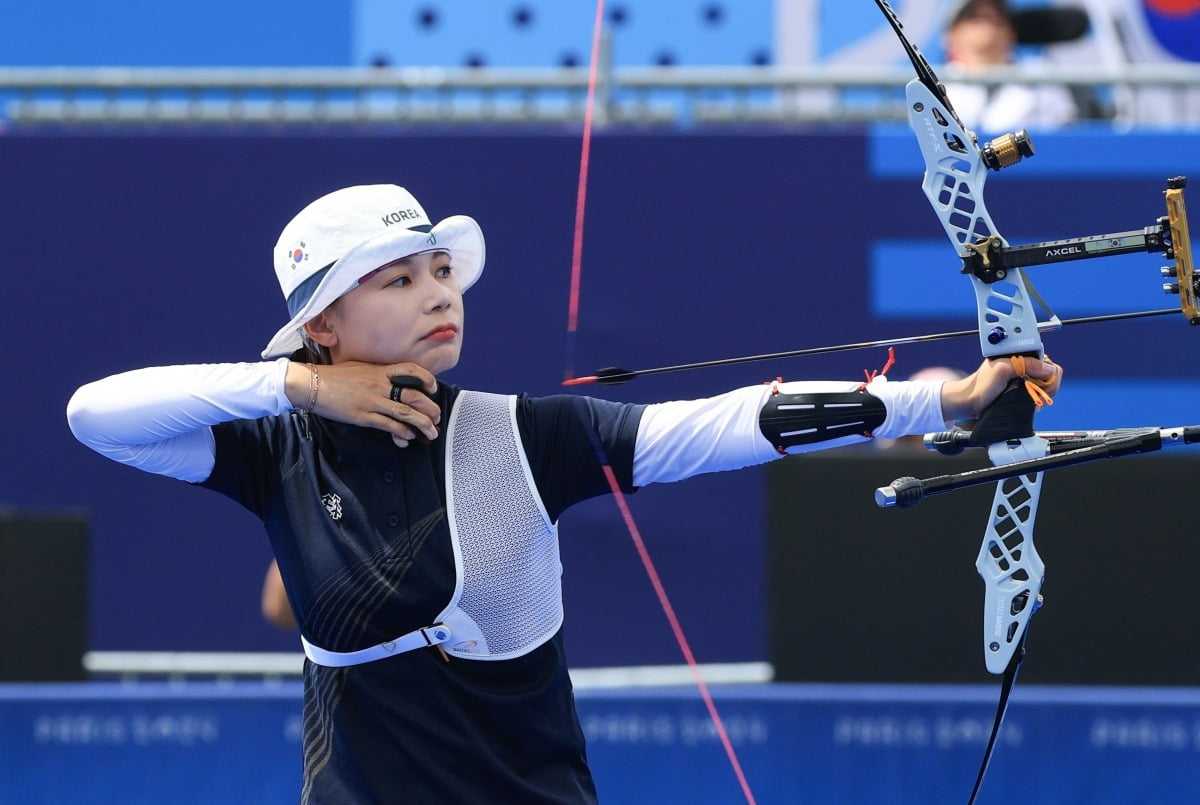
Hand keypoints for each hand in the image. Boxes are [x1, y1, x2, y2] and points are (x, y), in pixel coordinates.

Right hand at [285, 361, 440, 445]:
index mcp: (379, 370)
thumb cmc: (335, 376)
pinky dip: (401, 432)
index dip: (426, 378)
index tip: (433, 388)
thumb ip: (378, 374)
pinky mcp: (363, 416)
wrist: (312, 384)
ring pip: (405, 412)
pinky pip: (388, 425)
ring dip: (422, 424)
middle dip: (430, 408)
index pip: (410, 370)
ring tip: (431, 432)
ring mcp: (372, 401)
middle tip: (437, 418)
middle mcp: (379, 384)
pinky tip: (408, 437)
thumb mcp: (360, 368)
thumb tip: (393, 382)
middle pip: (413, 395)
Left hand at [940, 355, 1062, 420]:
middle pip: (1051, 373)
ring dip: (1042, 393)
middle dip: (1046, 386)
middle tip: (1033, 394)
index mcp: (1021, 354)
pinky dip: (1038, 398)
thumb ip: (1024, 364)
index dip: (1047, 375)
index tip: (1040, 386)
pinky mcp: (1024, 388)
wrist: (971, 402)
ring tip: (1030, 399)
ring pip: (1047, 384)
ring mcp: (1025, 376)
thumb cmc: (981, 386)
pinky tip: (1030, 402)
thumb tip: (1048, 369)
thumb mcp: (1002, 370)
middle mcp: (1025, 364)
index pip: (1048, 362)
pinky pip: (1040, 392)